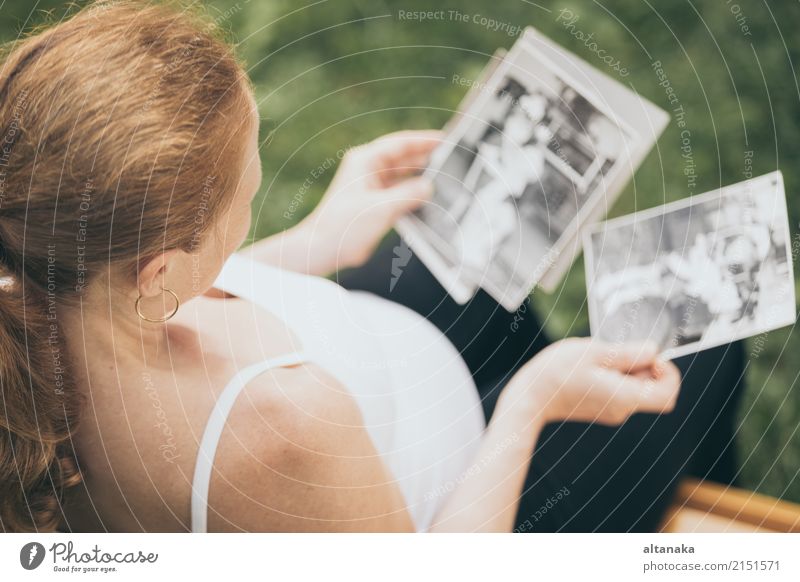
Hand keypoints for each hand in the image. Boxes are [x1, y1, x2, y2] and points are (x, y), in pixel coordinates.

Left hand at [303, 130, 439, 269]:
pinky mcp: (374, 203)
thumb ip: (408, 195)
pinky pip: (399, 193)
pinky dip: (413, 195)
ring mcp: (371, 186)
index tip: (445, 140)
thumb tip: (429, 187)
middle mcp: (368, 170)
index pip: (400, 143)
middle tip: (451, 161)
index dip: (424, 140)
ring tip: (445, 180)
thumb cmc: (342, 226)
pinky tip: (428, 200)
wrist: (322, 249)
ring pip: (403, 176)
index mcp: (365, 161)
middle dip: (426, 159)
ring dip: (420, 178)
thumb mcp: (381, 208)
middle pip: (403, 158)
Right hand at [504, 338, 679, 425]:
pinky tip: (590, 367)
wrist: (529, 398)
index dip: (667, 371)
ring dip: (625, 368)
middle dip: (644, 366)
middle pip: (653, 388)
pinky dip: (613, 375)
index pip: (668, 393)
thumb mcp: (595, 352)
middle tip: (617, 352)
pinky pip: (620, 390)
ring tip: (597, 358)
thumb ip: (629, 353)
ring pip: (635, 387)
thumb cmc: (557, 372)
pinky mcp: (600, 408)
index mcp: (625, 397)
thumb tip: (655, 351)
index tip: (647, 356)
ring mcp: (611, 411)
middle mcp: (623, 409)